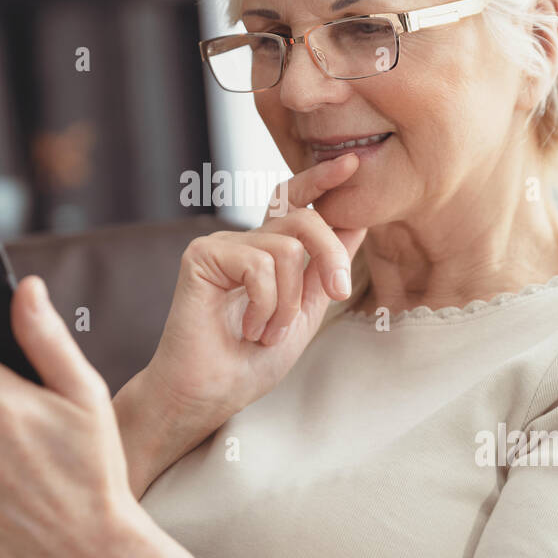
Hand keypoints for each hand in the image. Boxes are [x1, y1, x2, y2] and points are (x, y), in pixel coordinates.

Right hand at [127, 154, 366, 463]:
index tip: (351, 162)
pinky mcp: (201, 256)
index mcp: (267, 253)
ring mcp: (221, 246)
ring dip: (290, 303)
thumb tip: (355, 224)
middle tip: (339, 292)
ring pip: (287, 250)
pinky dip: (265, 305)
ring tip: (268, 333)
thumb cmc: (249, 364)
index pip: (295, 202)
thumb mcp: (305, 315)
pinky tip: (249, 329)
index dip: (321, 180)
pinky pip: (259, 266)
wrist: (209, 394)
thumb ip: (325, 272)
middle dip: (331, 254)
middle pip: (303, 217)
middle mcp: (244, 244)